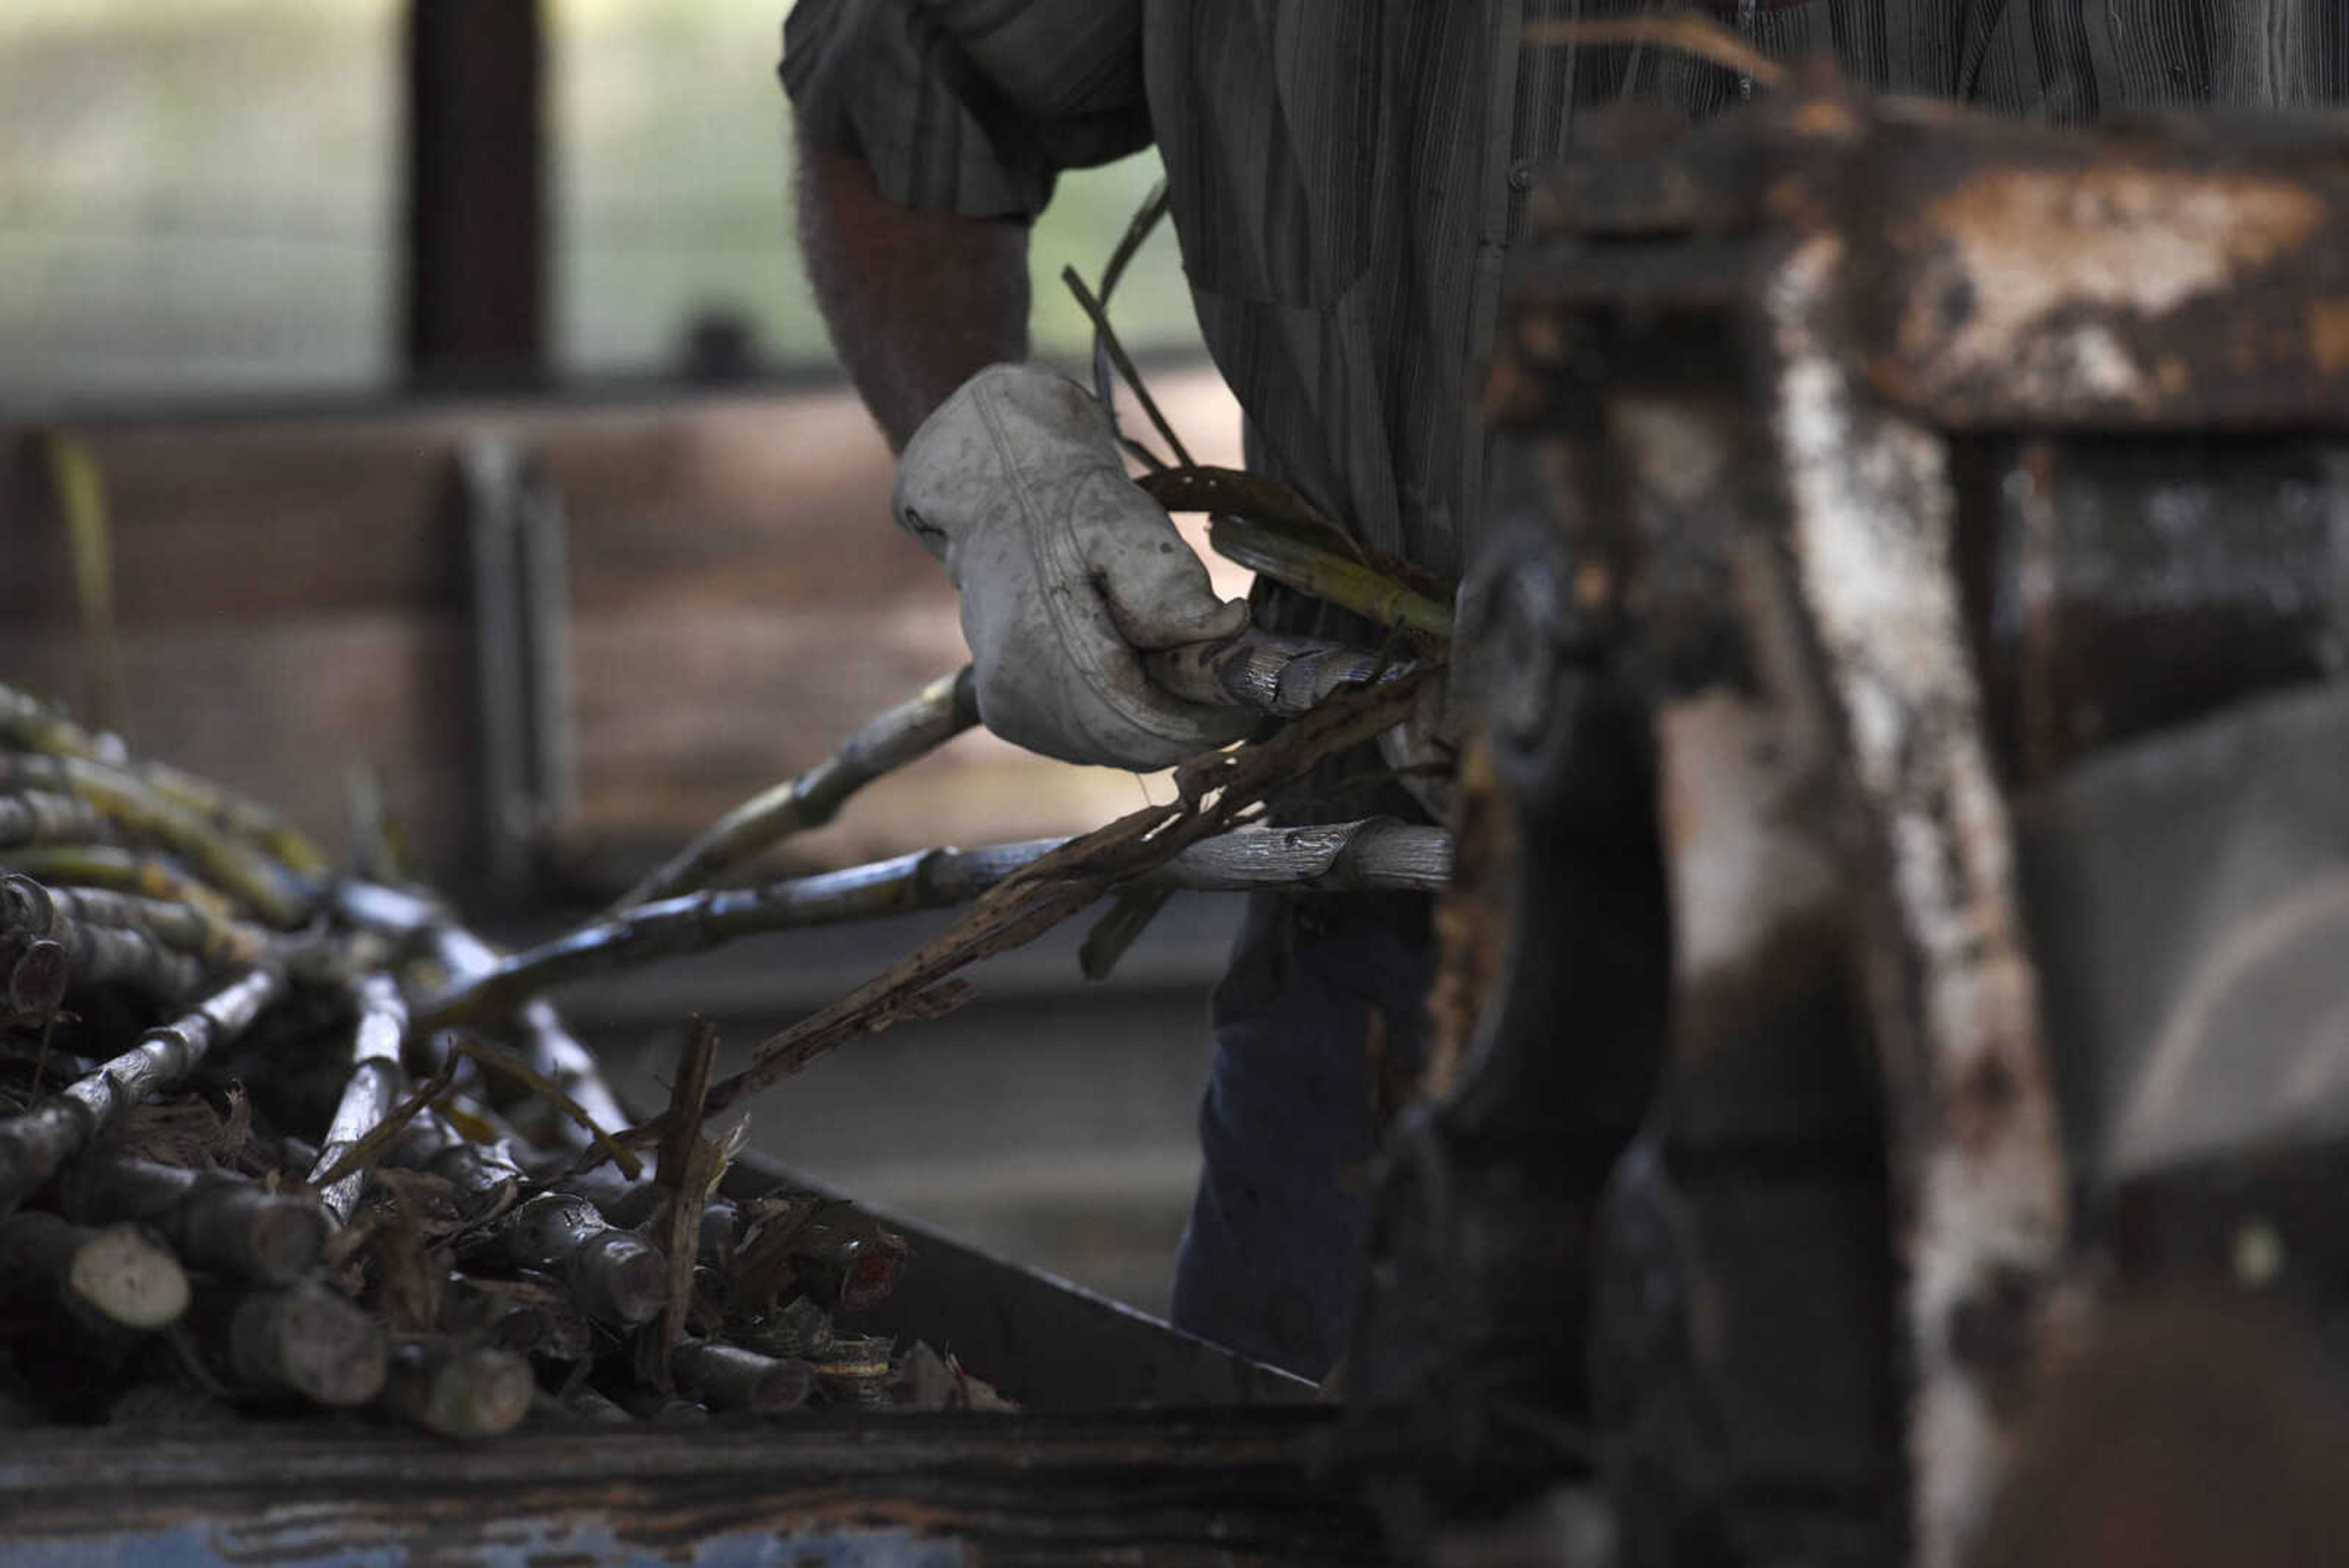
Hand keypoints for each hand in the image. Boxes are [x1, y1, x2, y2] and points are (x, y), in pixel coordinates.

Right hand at [892, 363, 1255, 768]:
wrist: (1003, 499)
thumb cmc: (1075, 512)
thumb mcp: (1133, 531)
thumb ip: (1177, 590)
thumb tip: (1231, 630)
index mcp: (1047, 652)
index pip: (1148, 729)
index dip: (1210, 722)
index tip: (1247, 698)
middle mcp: (1021, 697)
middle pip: (1134, 747)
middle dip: (1187, 721)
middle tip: (1217, 677)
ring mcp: (1011, 712)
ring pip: (1114, 748)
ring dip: (1156, 720)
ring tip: (1169, 661)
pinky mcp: (1010, 716)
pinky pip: (1088, 740)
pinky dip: (1123, 717)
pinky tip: (1129, 668)